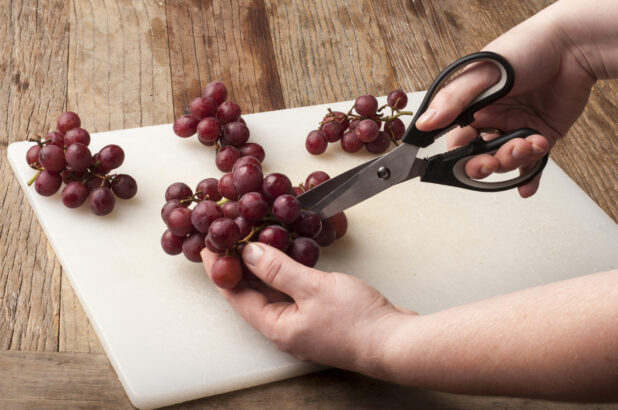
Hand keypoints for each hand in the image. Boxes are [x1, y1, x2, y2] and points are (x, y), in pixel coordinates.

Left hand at [201, 243, 415, 373]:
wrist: (396, 341)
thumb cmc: (357, 322)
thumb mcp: (313, 288)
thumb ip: (278, 269)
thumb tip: (249, 252)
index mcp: (276, 326)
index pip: (235, 295)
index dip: (219, 268)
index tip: (208, 245)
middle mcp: (284, 329)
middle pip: (251, 294)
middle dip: (237, 265)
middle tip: (227, 238)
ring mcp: (302, 325)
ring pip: (272, 291)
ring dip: (261, 267)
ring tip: (251, 240)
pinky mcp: (319, 318)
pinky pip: (292, 291)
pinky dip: (284, 272)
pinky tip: (286, 255)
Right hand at [415, 4, 596, 197]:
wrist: (574, 47)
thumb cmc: (526, 49)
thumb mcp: (482, 74)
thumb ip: (453, 101)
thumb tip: (425, 123)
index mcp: (472, 106)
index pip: (456, 141)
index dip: (460, 155)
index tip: (469, 158)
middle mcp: (492, 119)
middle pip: (480, 156)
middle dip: (487, 164)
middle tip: (495, 161)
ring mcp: (516, 128)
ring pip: (506, 161)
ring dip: (515, 160)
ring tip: (530, 143)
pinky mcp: (541, 134)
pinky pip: (532, 163)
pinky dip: (529, 177)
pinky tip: (527, 187)